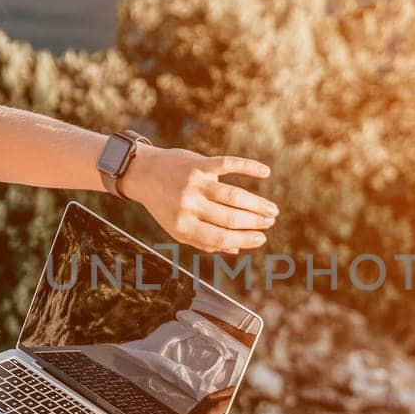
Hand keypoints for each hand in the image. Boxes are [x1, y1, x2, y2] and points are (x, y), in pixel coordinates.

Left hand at [121, 146, 278, 253]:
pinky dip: (249, 167)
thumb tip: (236, 249)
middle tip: (271, 221)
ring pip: (233, 196)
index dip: (245, 240)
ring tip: (271, 209)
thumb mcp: (178, 228)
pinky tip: (265, 172)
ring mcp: (194, 184)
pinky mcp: (198, 164)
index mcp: (183, 227)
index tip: (261, 238)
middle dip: (255, 222)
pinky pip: (228, 164)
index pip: (221, 238)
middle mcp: (188, 206)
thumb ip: (204, 241)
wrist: (142, 173)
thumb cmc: (165, 204)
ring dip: (256, 203)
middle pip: (230, 217)